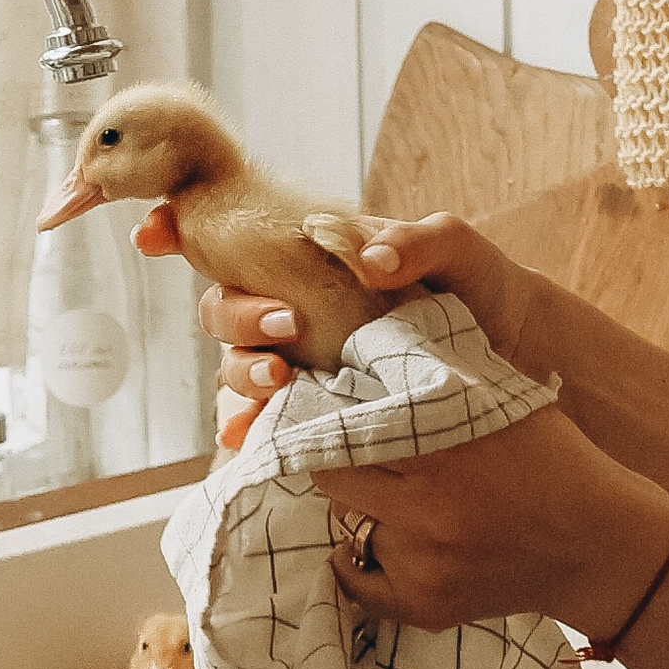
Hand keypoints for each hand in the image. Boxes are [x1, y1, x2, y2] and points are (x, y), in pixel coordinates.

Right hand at [136, 205, 538, 448]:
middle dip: (235, 315)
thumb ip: (417, 241)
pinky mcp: (319, 411)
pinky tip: (253, 437)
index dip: (180, 231)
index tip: (153, 235)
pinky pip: (264, 421)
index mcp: (309, 254)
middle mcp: (292, 304)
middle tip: (284, 325)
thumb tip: (370, 260)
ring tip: (280, 381)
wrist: (514, 351)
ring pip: (236, 368)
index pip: (231, 237)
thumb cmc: (477, 284)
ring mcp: (302, 360)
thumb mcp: (455, 247)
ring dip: (242, 375)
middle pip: (222, 309)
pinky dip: (249, 428)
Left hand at [311, 406, 668, 639]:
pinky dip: (360, 562)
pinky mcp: (428, 605)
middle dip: (340, 464)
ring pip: (347, 527)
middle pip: (332, 482)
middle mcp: (426, 514)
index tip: (326, 413)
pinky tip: (381, 540)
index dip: (330, 421)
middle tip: (357, 455)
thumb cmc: (555, 461)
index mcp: (443, 454)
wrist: (602, 547)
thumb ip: (438, 379)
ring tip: (395, 498)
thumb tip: (368, 349)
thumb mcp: (503, 401)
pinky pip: (359, 584)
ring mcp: (425, 566)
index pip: (342, 434)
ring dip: (362, 510)